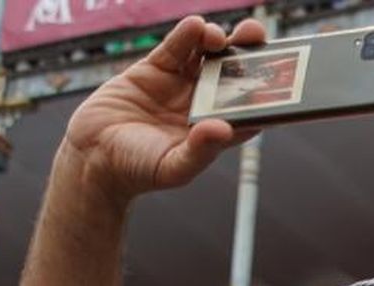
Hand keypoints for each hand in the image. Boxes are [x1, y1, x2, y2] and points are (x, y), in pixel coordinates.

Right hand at [58, 16, 267, 207]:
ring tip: (223, 36)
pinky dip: (187, 35)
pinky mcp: (156, 69)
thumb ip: (199, 151)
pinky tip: (197, 27)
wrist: (92, 156)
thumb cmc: (136, 170)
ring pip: (208, 55)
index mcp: (215, 130)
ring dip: (221, 41)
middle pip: (235, 75)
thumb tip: (223, 129)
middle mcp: (203, 104)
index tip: (281, 77)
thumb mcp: (172, 167)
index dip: (266, 93)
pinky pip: (177, 47)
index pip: (250, 109)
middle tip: (258, 38)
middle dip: (248, 55)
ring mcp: (180, 84)